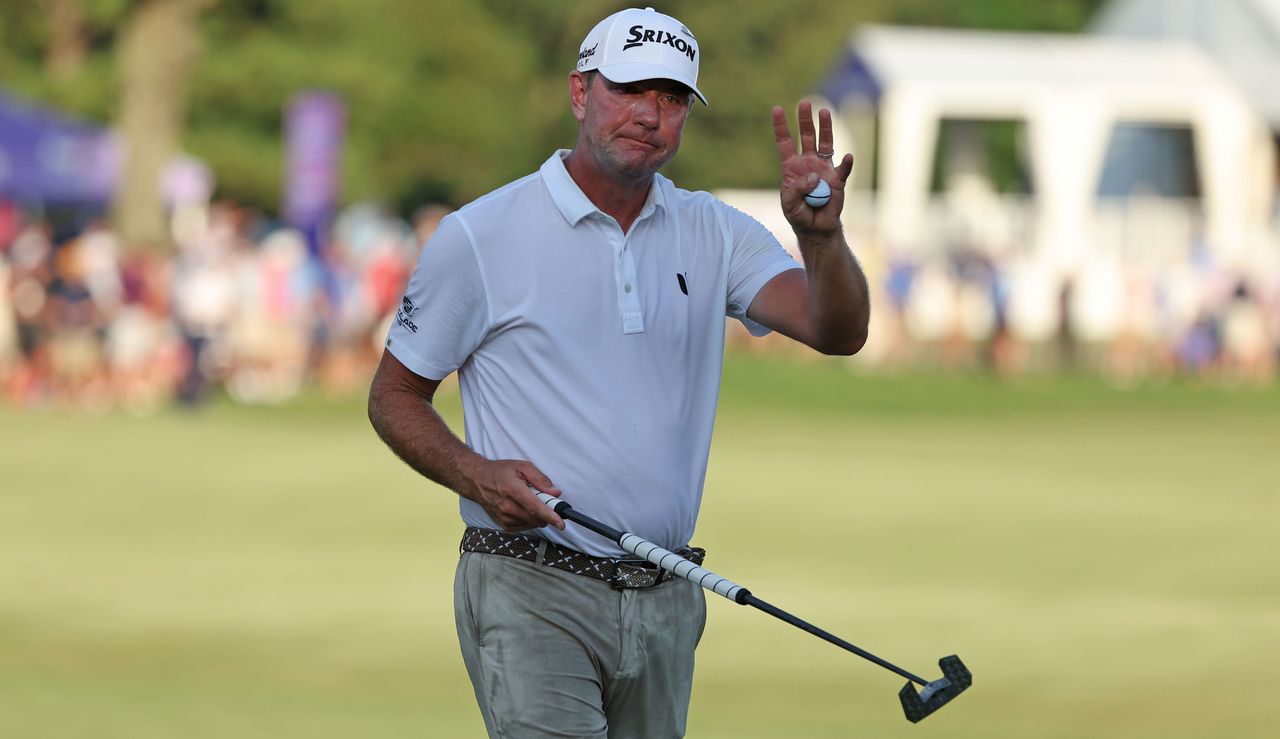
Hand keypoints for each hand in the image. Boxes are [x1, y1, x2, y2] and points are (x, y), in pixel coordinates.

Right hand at [461, 458, 564, 531]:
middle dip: (547, 513)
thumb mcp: (522, 466)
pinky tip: (525, 509)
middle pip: (535, 518)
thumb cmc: (500, 472)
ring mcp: (504, 518)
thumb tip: (554, 493)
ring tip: (531, 501)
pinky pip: (524, 527)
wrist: (477, 480)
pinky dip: (529, 520)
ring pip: (532, 523)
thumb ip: (540, 479)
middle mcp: (507, 507)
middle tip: (548, 502)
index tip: (560, 523)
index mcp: (513, 490)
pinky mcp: (503, 525)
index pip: (535, 507)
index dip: (550, 516)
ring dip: (538, 516)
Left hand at [772, 100, 853, 234]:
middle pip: (807, 136)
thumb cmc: (799, 214)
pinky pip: (843, 169)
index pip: (784, 142)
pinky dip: (847, 163)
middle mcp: (808, 163)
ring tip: (824, 112)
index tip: (777, 109)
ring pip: (826, 144)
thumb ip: (797, 189)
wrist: (816, 228)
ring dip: (826, 128)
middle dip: (805, 120)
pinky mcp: (838, 180)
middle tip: (804, 103)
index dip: (780, 126)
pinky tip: (848, 157)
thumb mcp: (789, 204)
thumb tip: (814, 176)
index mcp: (792, 167)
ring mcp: (824, 169)